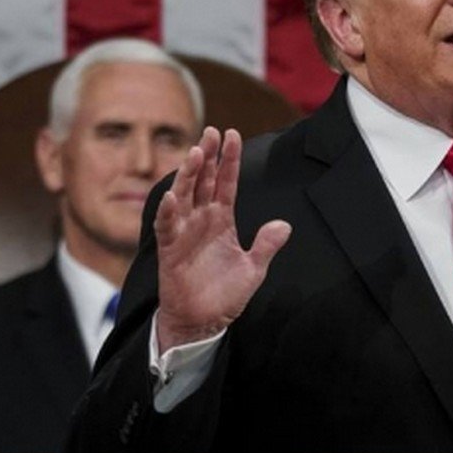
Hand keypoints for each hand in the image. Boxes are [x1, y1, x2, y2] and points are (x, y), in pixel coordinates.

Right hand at [154, 127, 290, 352]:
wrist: (202, 321)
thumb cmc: (225, 294)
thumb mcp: (253, 269)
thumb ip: (266, 246)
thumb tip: (284, 225)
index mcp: (222, 220)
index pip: (227, 183)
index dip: (230, 160)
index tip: (233, 134)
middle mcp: (202, 220)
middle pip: (204, 181)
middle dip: (209, 156)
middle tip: (212, 131)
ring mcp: (184, 232)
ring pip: (184, 196)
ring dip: (189, 175)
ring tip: (197, 153)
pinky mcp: (170, 249)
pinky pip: (167, 226)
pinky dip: (168, 211)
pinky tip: (172, 195)